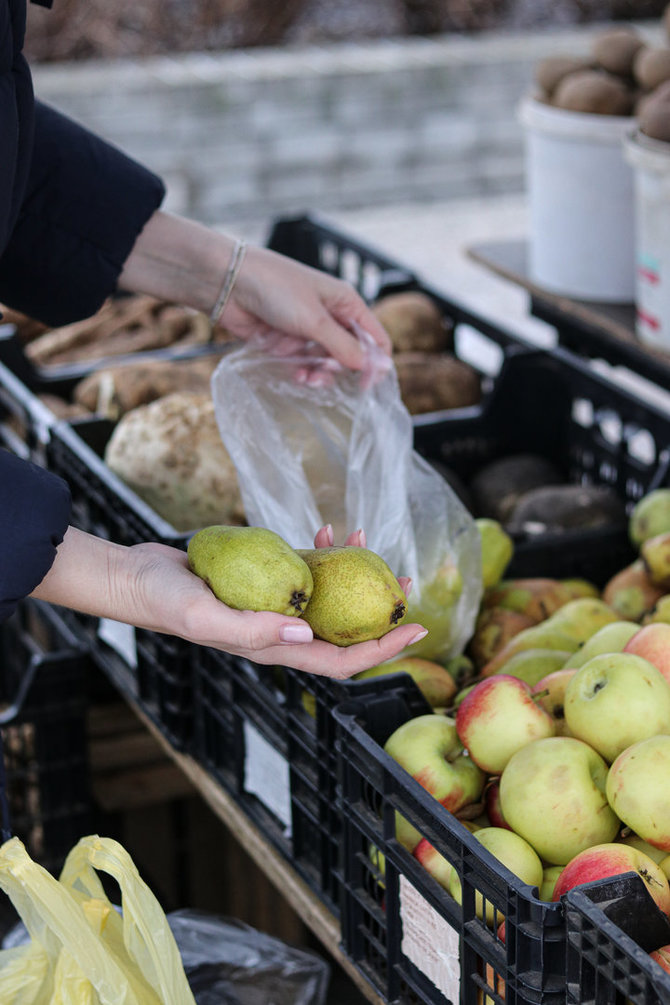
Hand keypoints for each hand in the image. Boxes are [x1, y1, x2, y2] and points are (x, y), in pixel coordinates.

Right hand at [32, 527, 424, 679]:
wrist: (137, 576)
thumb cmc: (164, 599)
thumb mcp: (204, 615)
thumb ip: (252, 628)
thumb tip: (308, 634)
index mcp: (272, 649)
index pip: (340, 660)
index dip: (382, 651)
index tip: (418, 630)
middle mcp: (280, 632)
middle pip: (344, 630)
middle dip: (380, 612)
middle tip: (406, 581)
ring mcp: (273, 605)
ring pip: (328, 597)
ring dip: (353, 573)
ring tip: (369, 540)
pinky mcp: (264, 580)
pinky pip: (304, 570)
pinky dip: (321, 553)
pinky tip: (328, 530)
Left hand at [118, 211, 391, 372]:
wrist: (228, 283)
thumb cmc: (275, 289)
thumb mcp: (315, 320)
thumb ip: (345, 346)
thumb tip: (376, 367)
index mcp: (345, 303)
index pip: (375, 337)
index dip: (375, 363)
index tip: (367, 386)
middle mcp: (330, 316)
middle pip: (350, 355)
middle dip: (341, 370)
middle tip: (324, 374)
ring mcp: (308, 330)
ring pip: (326, 363)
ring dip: (319, 375)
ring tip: (306, 379)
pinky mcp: (287, 341)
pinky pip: (303, 365)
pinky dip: (302, 373)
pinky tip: (296, 376)